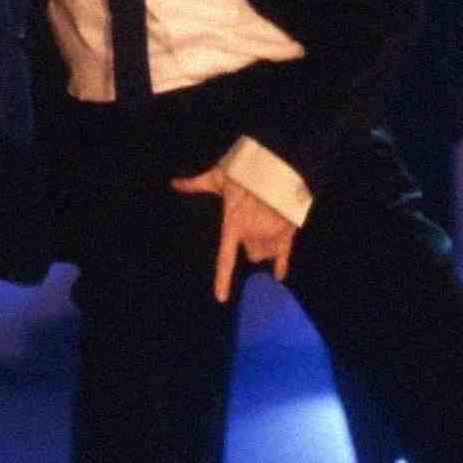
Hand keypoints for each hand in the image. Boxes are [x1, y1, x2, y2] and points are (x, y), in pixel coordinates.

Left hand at [171, 168, 296, 302]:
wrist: (279, 165)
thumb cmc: (246, 171)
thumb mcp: (218, 176)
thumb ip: (196, 184)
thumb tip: (174, 183)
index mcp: (233, 226)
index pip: (226, 260)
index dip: (223, 280)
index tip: (221, 298)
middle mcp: (251, 236)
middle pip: (251, 254)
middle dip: (251, 244)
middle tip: (252, 225)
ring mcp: (271, 236)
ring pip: (266, 253)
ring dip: (265, 246)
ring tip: (267, 228)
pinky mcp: (288, 232)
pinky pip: (284, 256)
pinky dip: (282, 265)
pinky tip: (279, 277)